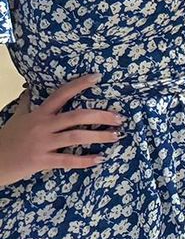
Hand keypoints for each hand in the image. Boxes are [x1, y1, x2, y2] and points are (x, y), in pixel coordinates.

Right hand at [0, 75, 121, 187]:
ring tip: (116, 136)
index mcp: (38, 114)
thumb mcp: (16, 118)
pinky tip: (99, 159)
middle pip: (77, 116)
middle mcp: (42, 126)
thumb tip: (28, 89)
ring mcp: (42, 143)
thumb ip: (25, 105)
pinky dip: (85, 160)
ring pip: (76, 136)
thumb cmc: (5, 139)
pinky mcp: (41, 161)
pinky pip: (67, 160)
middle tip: (119, 117)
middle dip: (101, 115)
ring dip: (99, 136)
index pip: (61, 94)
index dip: (79, 84)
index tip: (98, 77)